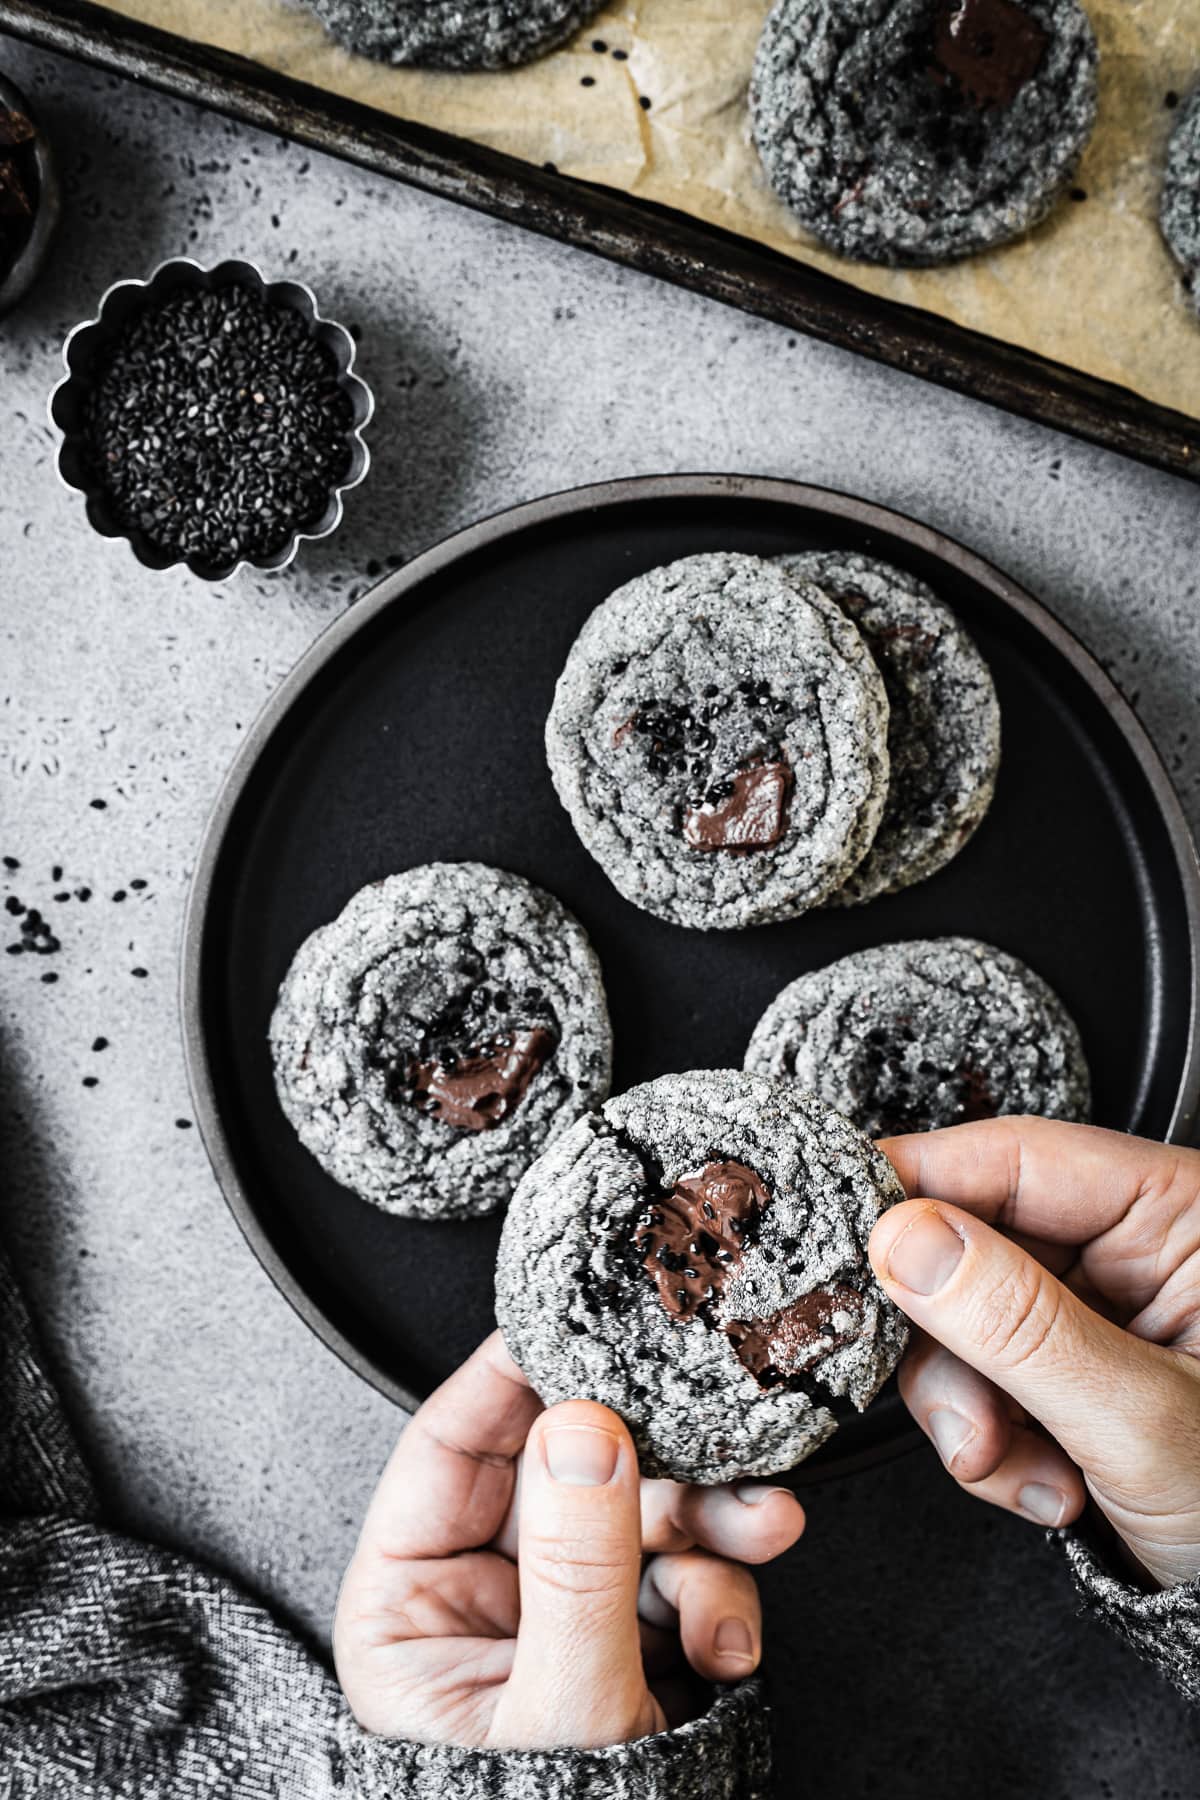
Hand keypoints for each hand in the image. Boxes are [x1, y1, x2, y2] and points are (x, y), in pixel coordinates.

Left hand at [334, 1331, 804, 1749]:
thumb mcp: (562, 1713)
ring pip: (636, 1521)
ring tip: (760, 1538)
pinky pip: (674, 1583)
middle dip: (654, 1460)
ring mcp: (557, 1621)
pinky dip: (717, 1598)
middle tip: (718, 1442)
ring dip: (707, 1527)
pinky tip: (729, 1647)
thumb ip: (577, 1566)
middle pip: (565, 1470)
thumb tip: (581, 1424)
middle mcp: (480, 1600)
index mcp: (409, 1604)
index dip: (517, 1374)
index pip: (452, 1445)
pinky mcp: (623, 1649)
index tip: (582, 1320)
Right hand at [868, 1117, 1199, 1588]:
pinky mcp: (1071, 1362)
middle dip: (954, 1344)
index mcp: (1180, 1214)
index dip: (921, 1181)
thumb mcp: (1142, 1419)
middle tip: (963, 1418)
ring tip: (1017, 1469)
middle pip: (975, 1240)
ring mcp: (1101, 1306)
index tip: (844, 1222)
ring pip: (966, 1314)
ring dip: (970, 1406)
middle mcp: (1136, 1244)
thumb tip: (907, 1237)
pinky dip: (992, 1436)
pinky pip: (984, 1371)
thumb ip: (1020, 1325)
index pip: (1020, 1156)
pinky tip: (1047, 1482)